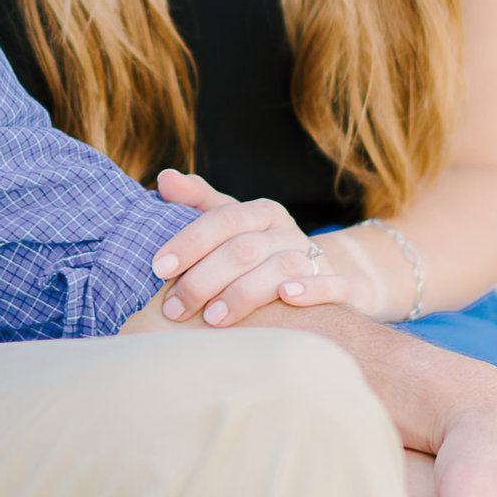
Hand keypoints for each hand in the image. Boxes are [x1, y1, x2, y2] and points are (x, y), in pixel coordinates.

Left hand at [148, 169, 336, 325]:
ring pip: (281, 268)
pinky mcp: (338, 284)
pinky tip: (286, 297)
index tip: (158, 268)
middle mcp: (287, 231)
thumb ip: (195, 201)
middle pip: (244, 250)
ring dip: (243, 294)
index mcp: (260, 212)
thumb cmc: (254, 248)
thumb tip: (165, 178)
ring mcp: (315, 257)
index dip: (189, 243)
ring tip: (212, 318)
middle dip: (203, 281)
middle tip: (174, 309)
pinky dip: (310, 290)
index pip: (223, 219)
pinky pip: (331, 285)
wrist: (316, 273)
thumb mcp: (226, 222)